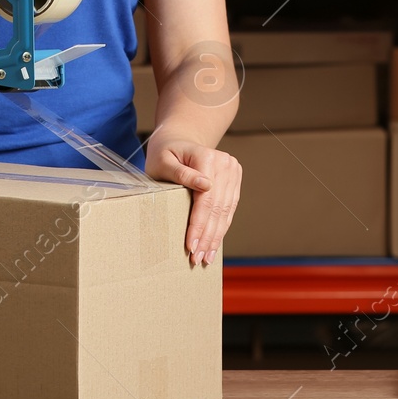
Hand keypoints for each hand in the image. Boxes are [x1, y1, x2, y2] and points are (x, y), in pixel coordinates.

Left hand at [145, 134, 240, 265]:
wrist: (178, 140)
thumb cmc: (165, 152)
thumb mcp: (163, 160)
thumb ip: (180, 172)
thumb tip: (206, 186)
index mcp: (208, 158)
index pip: (205, 199)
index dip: (198, 224)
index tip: (191, 245)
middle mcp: (226, 164)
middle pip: (218, 207)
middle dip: (208, 236)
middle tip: (198, 258)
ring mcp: (232, 171)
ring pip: (226, 211)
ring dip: (217, 237)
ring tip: (207, 257)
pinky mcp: (234, 180)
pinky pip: (229, 208)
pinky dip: (222, 228)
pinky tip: (215, 244)